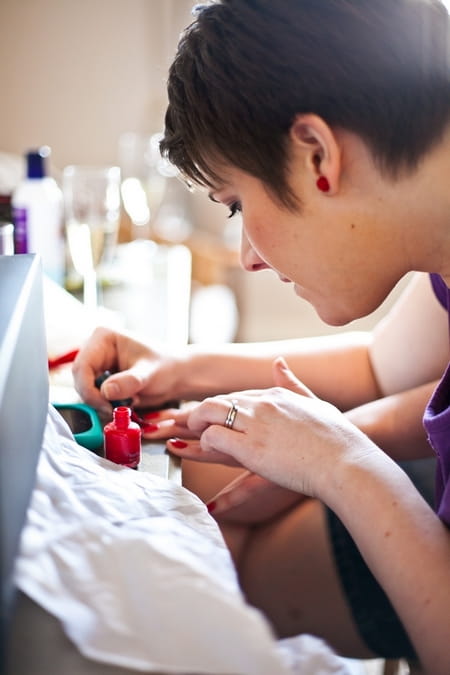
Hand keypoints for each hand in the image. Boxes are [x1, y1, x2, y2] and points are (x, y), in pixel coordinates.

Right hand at [72, 327, 181, 413]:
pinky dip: (106, 405)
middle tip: (115, 409)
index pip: (82, 366)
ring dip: (102, 403)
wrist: (177, 376)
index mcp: (103, 338)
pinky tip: (125, 403)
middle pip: (80, 380)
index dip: (89, 389)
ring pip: (85, 391)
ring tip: (128, 403)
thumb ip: (129, 381)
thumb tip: (107, 391)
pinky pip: (94, 397)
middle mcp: (96, 350)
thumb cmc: (167, 367)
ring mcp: (97, 366)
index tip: (106, 405)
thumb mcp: (150, 374)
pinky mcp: (101, 380)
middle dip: (96, 399)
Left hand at [169, 357, 371, 498]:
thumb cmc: (336, 437)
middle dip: (195, 412)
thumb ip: (292, 383)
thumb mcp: (314, 403)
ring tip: (175, 435)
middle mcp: (262, 404)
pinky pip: (215, 440)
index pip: (237, 395)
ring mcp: (255, 424)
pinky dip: (201, 446)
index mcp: (275, 395)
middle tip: (175, 421)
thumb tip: (278, 362)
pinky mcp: (251, 448)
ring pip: (211, 414)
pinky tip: (192, 452)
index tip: (201, 414)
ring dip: (192, 424)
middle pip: (218, 401)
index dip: (216, 406)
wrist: (346, 460)